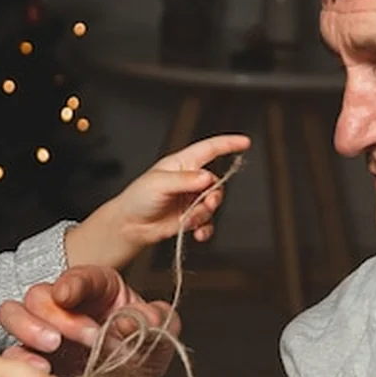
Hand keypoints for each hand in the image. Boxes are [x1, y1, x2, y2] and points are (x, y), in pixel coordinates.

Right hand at [0, 266, 178, 376]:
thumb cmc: (145, 351)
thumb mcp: (163, 333)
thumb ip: (156, 320)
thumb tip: (127, 320)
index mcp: (97, 287)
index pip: (78, 276)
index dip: (71, 283)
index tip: (68, 296)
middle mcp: (65, 305)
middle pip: (40, 294)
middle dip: (57, 316)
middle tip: (83, 338)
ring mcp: (45, 330)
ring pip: (14, 313)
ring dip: (28, 328)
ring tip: (52, 348)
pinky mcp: (34, 358)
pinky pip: (11, 353)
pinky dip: (19, 360)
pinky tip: (41, 370)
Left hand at [65, 134, 250, 267]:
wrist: (129, 225)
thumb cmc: (138, 198)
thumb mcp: (160, 183)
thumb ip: (185, 180)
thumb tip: (207, 177)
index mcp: (182, 164)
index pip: (210, 149)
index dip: (228, 144)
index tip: (245, 142)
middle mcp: (190, 180)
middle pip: (216, 183)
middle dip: (213, 196)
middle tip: (206, 204)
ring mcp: (191, 199)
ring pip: (212, 205)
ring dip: (205, 214)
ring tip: (190, 220)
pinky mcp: (190, 217)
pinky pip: (208, 222)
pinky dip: (206, 229)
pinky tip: (198, 234)